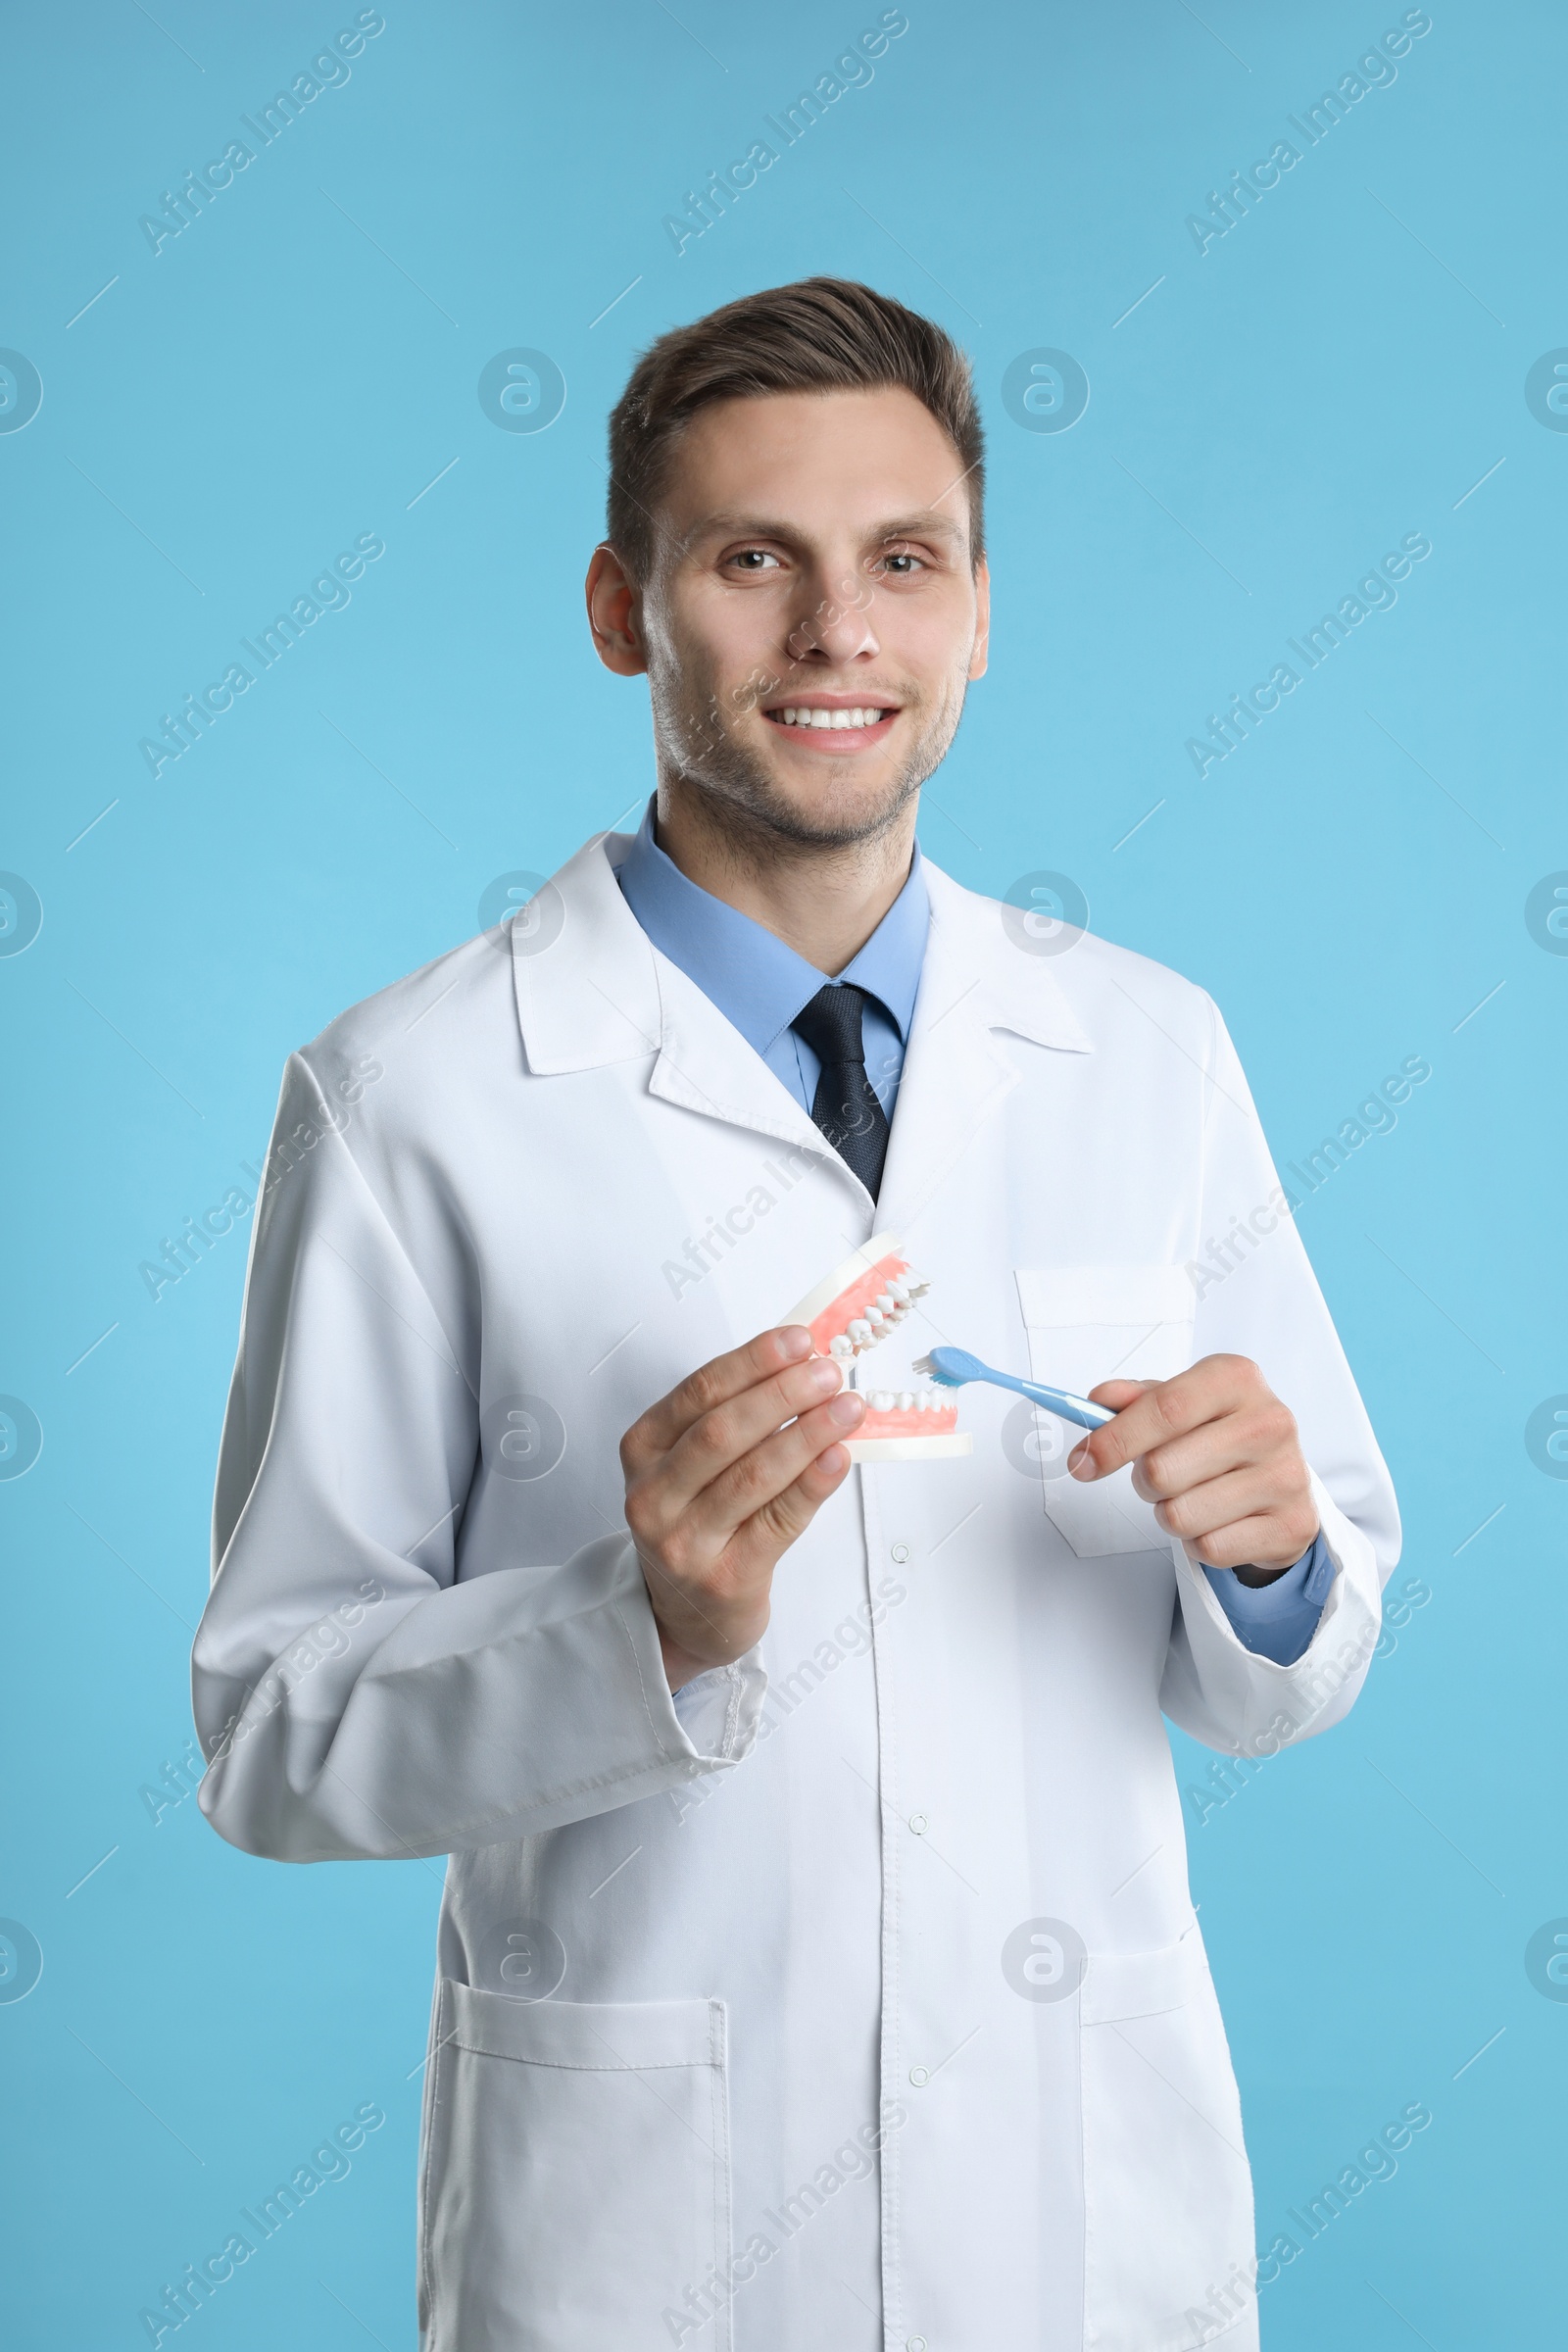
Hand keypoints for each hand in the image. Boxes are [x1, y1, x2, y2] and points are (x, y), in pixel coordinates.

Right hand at [621, 1326, 866, 1691]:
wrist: (688, 1614)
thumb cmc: (699, 1521)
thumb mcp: (693, 1464)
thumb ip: (737, 1416)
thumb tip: (804, 1364)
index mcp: (644, 1449)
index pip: (699, 1392)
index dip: (753, 1362)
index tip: (799, 1340)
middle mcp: (654, 1495)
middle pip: (722, 1431)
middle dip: (783, 1394)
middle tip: (829, 1373)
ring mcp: (685, 1542)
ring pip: (752, 1476)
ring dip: (807, 1435)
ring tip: (848, 1408)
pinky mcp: (725, 1578)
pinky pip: (778, 1522)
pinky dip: (812, 1484)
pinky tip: (838, 1457)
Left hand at [1069, 1354, 1318, 1578]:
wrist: (1280, 1477)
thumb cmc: (1219, 1433)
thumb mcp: (1180, 1403)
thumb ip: (1135, 1399)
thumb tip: (1099, 1400)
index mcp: (1237, 1379)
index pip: (1164, 1409)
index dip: (1113, 1440)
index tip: (1083, 1461)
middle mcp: (1270, 1422)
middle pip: (1162, 1470)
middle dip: (1144, 1481)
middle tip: (1161, 1476)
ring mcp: (1286, 1476)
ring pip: (1180, 1515)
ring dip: (1169, 1513)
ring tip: (1191, 1496)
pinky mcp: (1292, 1526)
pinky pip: (1209, 1548)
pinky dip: (1198, 1541)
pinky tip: (1216, 1520)